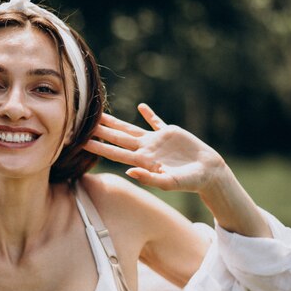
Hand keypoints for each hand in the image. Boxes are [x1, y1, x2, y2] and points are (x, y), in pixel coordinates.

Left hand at [83, 104, 225, 192]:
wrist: (208, 173)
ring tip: (101, 114)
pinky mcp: (169, 133)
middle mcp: (145, 150)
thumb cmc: (189, 182)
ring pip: (131, 128)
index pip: (115, 152)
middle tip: (84, 123)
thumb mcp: (168, 183)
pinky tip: (140, 106)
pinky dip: (149, 114)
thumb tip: (129, 172)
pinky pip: (156, 121)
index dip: (99, 147)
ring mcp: (156, 141)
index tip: (82, 142)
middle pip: (118, 138)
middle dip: (101, 132)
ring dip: (116, 122)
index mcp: (143, 161)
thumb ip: (148, 178)